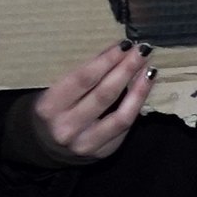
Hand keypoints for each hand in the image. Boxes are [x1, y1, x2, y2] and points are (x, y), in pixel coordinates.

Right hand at [18, 41, 149, 163]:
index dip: (106, 60)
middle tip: (141, 51)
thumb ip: (80, 76)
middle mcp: (66, 128)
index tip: (123, 44)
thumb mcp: (55, 91)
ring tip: (149, 69)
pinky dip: (137, 106)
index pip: (83, 79)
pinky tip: (144, 89)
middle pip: (104, 95)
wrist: (46, 146)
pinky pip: (125, 127)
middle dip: (126, 69)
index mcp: (49, 107)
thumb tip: (115, 51)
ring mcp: (85, 143)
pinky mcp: (102, 152)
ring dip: (139, 89)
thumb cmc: (53, 109)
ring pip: (121, 115)